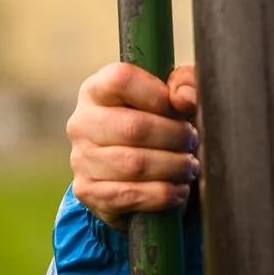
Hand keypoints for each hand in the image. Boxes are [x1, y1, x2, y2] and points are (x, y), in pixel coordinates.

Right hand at [67, 62, 199, 220]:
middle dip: (175, 137)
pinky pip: (130, 195)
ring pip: (134, 164)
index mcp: (97, 90)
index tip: (181, 109)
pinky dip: (163, 194)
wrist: (136, 174)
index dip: (159, 95)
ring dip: (173, 167)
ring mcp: (81, 158)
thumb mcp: (174, 98)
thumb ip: (186, 83)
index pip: (122, 80)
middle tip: (192, 142)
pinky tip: (178, 190)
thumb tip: (185, 99)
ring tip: (188, 166)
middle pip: (134, 127)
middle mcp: (82, 122)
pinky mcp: (87, 191)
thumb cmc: (158, 126)